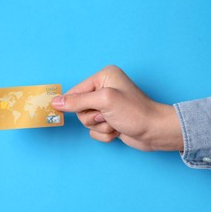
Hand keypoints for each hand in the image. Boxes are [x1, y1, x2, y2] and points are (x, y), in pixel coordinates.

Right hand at [51, 65, 183, 151]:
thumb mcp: (104, 102)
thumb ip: (77, 101)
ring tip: (115, 122)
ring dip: (100, 126)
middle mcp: (104, 89)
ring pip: (86, 121)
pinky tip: (118, 129)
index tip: (79, 110)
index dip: (74, 104)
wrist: (155, 132)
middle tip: (107, 116)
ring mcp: (106, 106)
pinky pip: (94, 130)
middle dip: (93, 117)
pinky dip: (105, 133)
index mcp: (103, 77)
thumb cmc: (134, 112)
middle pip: (79, 108)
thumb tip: (55, 101)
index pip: (75, 91)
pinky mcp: (109, 120)